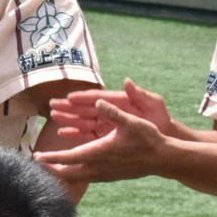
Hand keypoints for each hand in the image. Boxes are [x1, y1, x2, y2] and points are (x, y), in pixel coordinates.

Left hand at [36, 98, 167, 183]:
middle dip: (51, 169)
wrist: (162, 159)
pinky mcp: (109, 176)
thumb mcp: (131, 121)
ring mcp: (104, 174)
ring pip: (76, 178)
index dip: (51, 158)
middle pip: (67, 173)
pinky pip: (86, 178)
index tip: (37, 156)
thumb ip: (113, 112)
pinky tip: (72, 169)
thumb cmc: (147, 138)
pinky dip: (74, 174)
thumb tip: (98, 100)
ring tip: (50, 167)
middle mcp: (99, 167)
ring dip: (61, 172)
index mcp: (99, 152)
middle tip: (37, 163)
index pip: (68, 158)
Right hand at [49, 78, 172, 141]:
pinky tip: (63, 133)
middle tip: (52, 103)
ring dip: (68, 118)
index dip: (84, 97)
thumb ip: (140, 94)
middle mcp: (109, 111)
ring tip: (53, 115)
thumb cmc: (160, 118)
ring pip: (83, 120)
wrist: (164, 135)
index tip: (70, 96)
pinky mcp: (105, 135)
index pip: (98, 98)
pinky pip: (87, 133)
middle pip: (86, 108)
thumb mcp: (154, 104)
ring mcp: (106, 123)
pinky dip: (75, 133)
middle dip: (69, 106)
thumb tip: (127, 81)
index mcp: (119, 101)